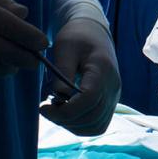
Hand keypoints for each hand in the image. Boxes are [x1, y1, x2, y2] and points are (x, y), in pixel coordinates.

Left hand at [40, 17, 120, 135]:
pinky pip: (98, 124)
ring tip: (56, 112)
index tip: (43, 107)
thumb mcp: (65, 47)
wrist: (94, 32)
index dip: (65, 110)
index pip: (89, 99)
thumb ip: (63, 71)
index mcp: (103, 69)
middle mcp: (113, 86)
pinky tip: (67, 115)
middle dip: (65, 119)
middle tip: (45, 110)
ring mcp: (114, 95)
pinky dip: (81, 126)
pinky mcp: (110, 102)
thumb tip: (59, 98)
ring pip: (96, 125)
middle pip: (92, 116)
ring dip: (73, 125)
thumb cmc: (77, 37)